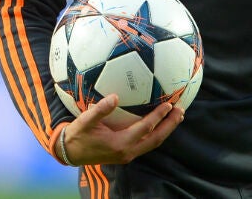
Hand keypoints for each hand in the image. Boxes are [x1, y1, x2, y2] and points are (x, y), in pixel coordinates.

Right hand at [61, 94, 183, 165]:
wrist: (70, 153)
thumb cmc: (78, 135)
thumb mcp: (85, 121)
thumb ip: (100, 109)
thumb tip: (115, 97)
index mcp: (120, 143)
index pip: (145, 128)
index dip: (158, 116)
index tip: (169, 105)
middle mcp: (128, 151)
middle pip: (156, 139)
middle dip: (170, 126)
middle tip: (181, 111)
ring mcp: (128, 155)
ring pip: (153, 143)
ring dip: (166, 130)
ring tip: (176, 117)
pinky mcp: (126, 154)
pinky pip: (147, 144)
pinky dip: (156, 134)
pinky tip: (160, 125)